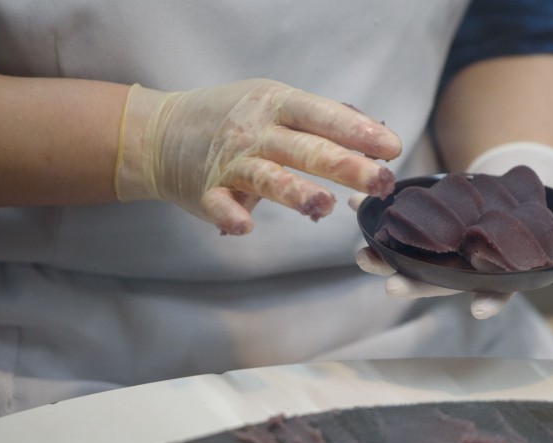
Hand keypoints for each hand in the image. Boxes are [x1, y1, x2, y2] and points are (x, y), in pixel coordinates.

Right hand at [114, 80, 401, 234]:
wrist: (161, 133)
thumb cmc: (233, 119)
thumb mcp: (275, 105)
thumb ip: (322, 121)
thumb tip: (378, 135)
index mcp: (278, 105)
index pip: (323, 116)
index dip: (357, 132)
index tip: (391, 148)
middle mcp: (256, 132)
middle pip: (306, 150)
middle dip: (346, 166)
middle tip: (380, 182)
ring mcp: (231, 163)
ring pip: (269, 178)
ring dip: (296, 192)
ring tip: (325, 206)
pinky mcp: (207, 192)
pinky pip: (221, 205)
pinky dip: (231, 216)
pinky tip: (245, 226)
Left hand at [353, 142, 552, 318]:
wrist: (526, 182)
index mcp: (507, 272)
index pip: (497, 291)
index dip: (487, 300)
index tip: (474, 308)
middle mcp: (470, 268)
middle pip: (441, 283)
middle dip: (416, 286)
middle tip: (391, 287)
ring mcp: (445, 249)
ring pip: (412, 261)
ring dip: (385, 260)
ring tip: (361, 256)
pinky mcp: (428, 224)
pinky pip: (399, 225)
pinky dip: (377, 219)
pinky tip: (357, 208)